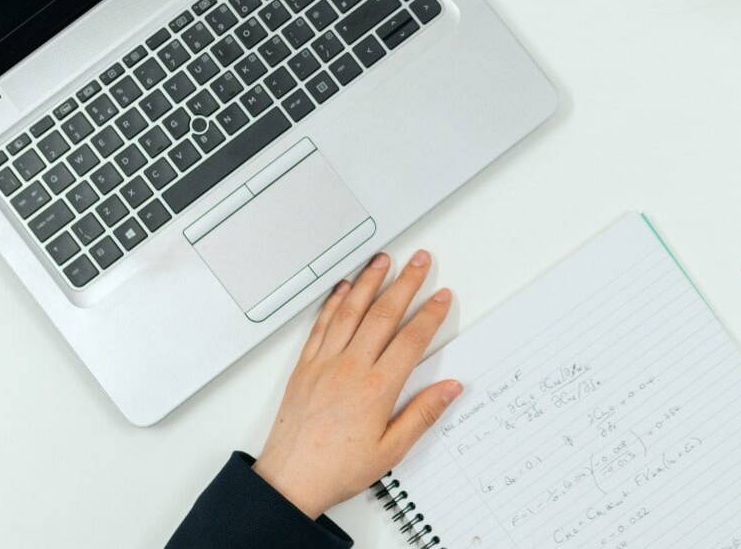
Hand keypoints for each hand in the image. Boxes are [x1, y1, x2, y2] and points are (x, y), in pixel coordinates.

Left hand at [252, 250, 463, 518]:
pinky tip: (343, 289)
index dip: (429, 314)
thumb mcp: (391, 450)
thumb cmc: (336, 468)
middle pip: (383, 314)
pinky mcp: (305, 366)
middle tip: (419, 261)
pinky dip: (334, 302)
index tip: (440, 296)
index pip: (410, 339)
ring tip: (382, 261)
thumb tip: (449, 389)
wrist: (291, 478)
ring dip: (369, 281)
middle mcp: (350, 369)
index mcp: (376, 389)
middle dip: (405, 283)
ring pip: (351, 311)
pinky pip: (322, 324)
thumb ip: (422, 415)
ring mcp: (325, 363)